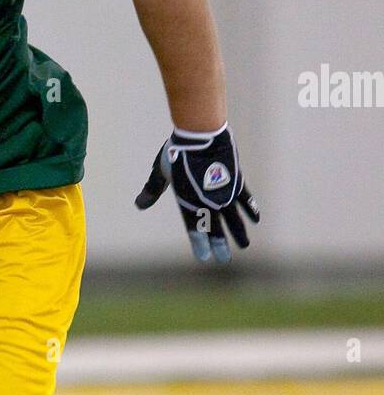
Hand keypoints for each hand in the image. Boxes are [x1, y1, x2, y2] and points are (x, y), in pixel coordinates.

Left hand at [135, 122, 259, 263]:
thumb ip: (152, 190)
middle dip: (220, 245)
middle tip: (225, 259)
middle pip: (216, 229)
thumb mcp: (161, 172)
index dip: (199, 244)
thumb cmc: (177, 152)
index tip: (204, 258)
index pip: (195, 230)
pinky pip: (245, 199)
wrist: (201, 135)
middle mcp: (208, 202)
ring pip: (234, 218)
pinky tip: (255, 220)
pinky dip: (251, 209)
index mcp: (188, 202)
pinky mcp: (236, 181)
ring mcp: (224, 193)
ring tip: (244, 246)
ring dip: (239, 233)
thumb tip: (139, 205)